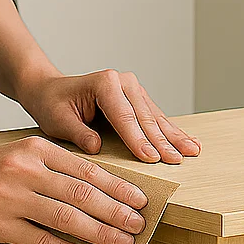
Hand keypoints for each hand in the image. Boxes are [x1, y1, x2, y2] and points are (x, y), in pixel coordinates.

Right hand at [0, 136, 148, 243]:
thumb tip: (100, 193)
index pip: (87, 169)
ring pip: (67, 218)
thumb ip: (54, 170)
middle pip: (83, 194)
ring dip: (100, 234)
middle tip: (139, 226)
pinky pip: (41, 242)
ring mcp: (11, 198)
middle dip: (117, 212)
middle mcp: (25, 170)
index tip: (141, 201)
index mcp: (35, 149)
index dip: (118, 187)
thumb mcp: (19, 157)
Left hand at [17, 68, 200, 164]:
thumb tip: (96, 148)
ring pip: (157, 118)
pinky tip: (189, 143)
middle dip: (163, 141)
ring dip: (174, 137)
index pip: (125, 116)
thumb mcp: (57, 121)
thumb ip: (78, 133)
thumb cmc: (52, 105)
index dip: (139, 140)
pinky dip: (172, 132)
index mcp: (104, 83)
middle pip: (146, 118)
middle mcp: (123, 82)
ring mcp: (133, 89)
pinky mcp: (138, 99)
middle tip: (177, 161)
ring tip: (192, 152)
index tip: (152, 159)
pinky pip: (157, 119)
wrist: (51, 91)